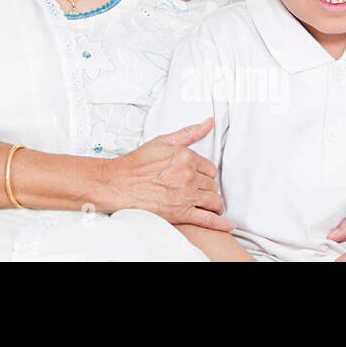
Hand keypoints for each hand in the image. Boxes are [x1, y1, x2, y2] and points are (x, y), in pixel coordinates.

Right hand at [100, 118, 232, 230]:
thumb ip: (189, 133)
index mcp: (186, 156)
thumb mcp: (162, 142)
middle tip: (198, 192)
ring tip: (209, 206)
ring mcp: (186, 195)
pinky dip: (221, 222)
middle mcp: (188, 174)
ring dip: (214, 204)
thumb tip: (209, 122)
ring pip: (214, 201)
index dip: (205, 175)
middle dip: (207, 189)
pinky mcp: (181, 212)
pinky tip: (228, 224)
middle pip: (213, 185)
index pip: (210, 168)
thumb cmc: (136, 164)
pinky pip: (209, 219)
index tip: (198, 179)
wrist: (117, 184)